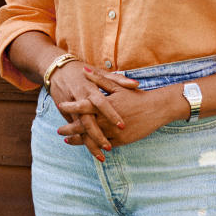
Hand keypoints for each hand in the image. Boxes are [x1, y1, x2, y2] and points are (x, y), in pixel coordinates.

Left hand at [57, 66, 181, 154]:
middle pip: (84, 125)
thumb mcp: (117, 86)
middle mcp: (107, 119)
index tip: (60, 105)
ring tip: (68, 140)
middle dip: (69, 129)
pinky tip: (86, 146)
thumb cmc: (136, 96)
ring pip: (92, 138)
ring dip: (78, 140)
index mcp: (105, 104)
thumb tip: (83, 70)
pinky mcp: (121, 140)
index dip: (70, 106)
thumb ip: (98, 79)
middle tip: (59, 130)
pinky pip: (104, 145)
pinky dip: (94, 146)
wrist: (156, 109)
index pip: (83, 106)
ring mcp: (114, 132)